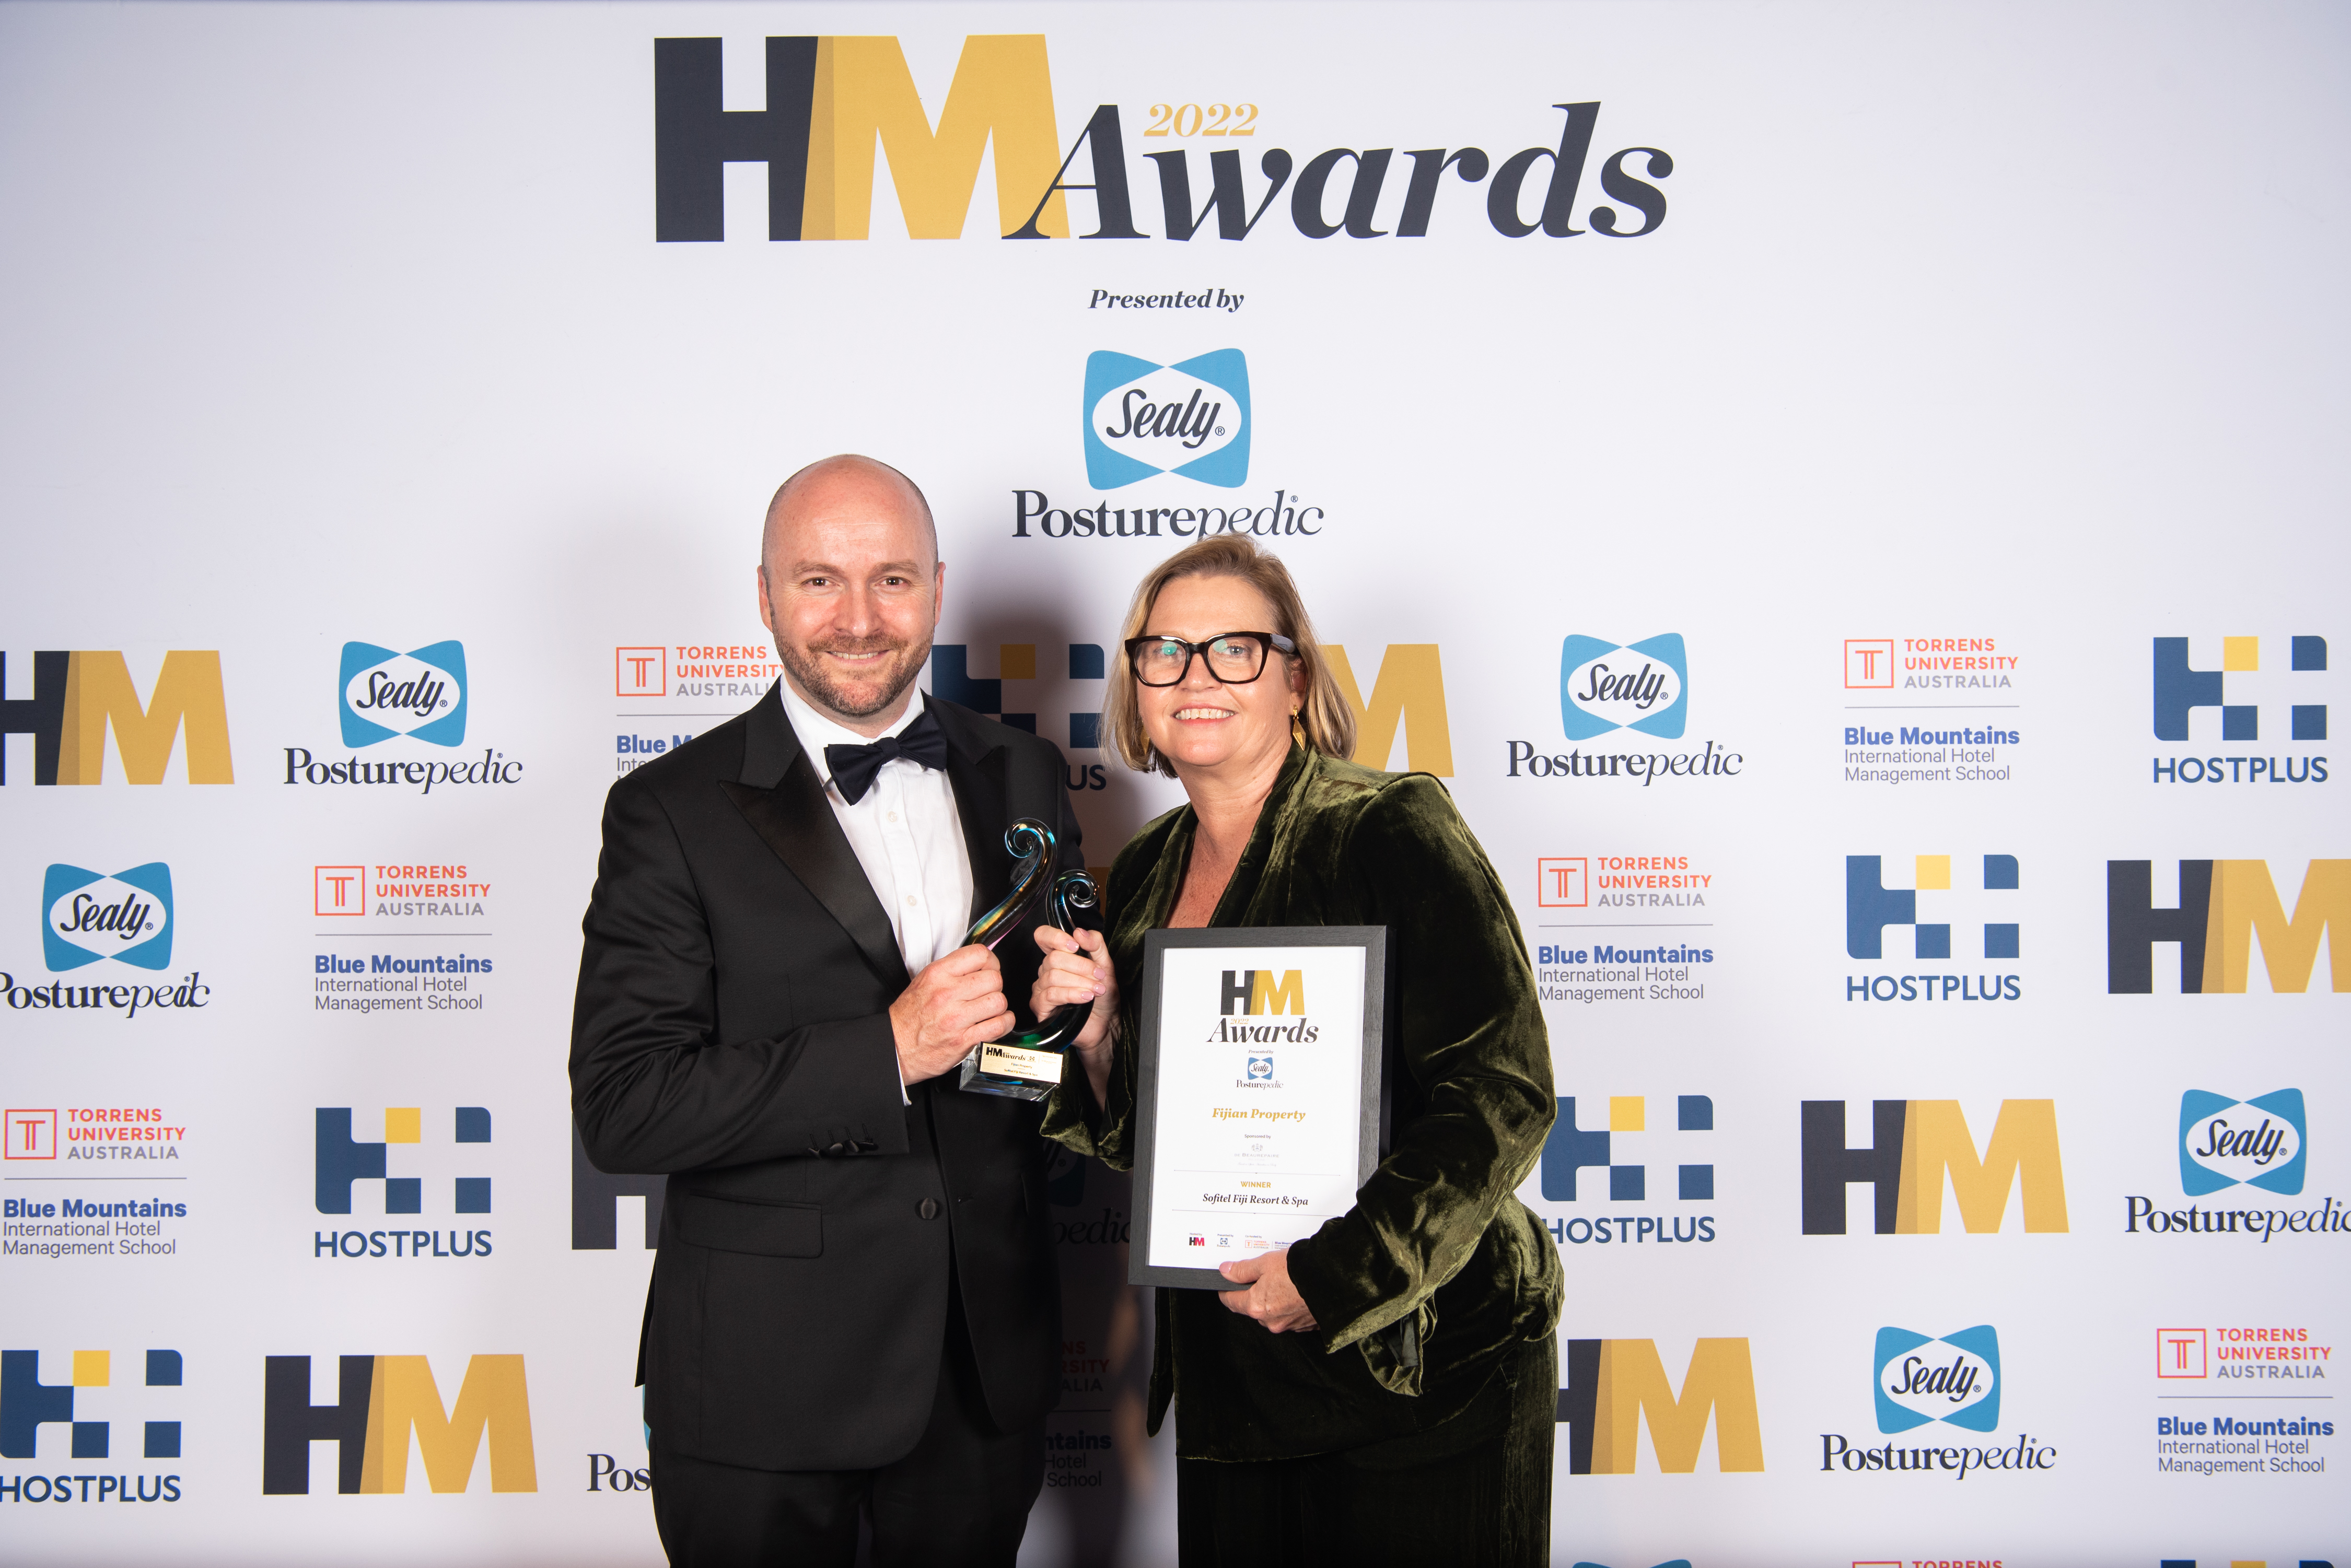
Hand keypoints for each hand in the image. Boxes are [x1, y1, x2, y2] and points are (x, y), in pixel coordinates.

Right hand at [890, 944, 1011, 1085]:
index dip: (991, 962)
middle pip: (994, 978)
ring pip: (999, 1001)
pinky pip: (998, 1026)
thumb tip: (978, 962)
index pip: (980, 954)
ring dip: (999, 1007)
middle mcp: (947, 993)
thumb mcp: (924, 981)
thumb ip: (951, 970)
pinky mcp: (963, 1039)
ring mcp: (956, 1017)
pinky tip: (997, 1023)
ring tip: (991, 1010)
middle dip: (995, 986)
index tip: (989, 970)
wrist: (896, 1047)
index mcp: (938, 974)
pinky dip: (1004, 1024)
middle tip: (988, 993)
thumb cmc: (909, 1017)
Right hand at [1033, 925, 1117, 1105]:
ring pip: (1053, 976)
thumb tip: (1080, 932)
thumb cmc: (1103, 996)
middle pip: (1053, 958)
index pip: (1043, 936)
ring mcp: (1041, 989)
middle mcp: (1046, 971)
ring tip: (1096, 989)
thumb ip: (1095, 945)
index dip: (1055, 937)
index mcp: (1059, 956)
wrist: (1105, 1025)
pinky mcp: (1041, 1007)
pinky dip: (1072, 994)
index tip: (1075, 945)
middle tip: (1098, 976)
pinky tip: (1086, 997)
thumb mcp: (1105, 966)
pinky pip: (1051, 994)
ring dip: (1080, 981)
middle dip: (1081, 966)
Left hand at [1217, 1248, 1317, 1334]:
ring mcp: (1289, 1326)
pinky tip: (1297, 1291)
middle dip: (1255, 1293)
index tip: (1227, 1283)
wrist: (1334, 1281)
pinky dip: (1291, 1306)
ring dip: (1275, 1300)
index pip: (1231, 1301)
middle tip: (1265, 1275)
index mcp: (1256, 1306)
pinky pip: (1291, 1316)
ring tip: (1285, 1280)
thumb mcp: (1266, 1262)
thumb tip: (1227, 1272)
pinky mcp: (1304, 1326)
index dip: (1227, 1290)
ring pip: (1273, 1313)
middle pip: (1253, 1308)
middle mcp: (1271, 1321)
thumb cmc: (1302, 1271)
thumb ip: (1243, 1269)